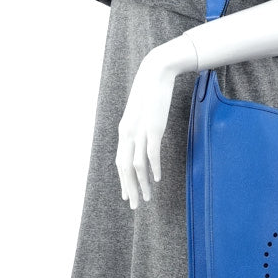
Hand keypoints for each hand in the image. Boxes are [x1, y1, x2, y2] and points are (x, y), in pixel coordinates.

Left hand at [115, 35, 197, 208]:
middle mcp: (127, 133)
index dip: (122, 181)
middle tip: (134, 205)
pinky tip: (157, 179)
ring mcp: (140, 132)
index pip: (120, 162)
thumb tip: (142, 139)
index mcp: (123, 131)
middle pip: (124, 168)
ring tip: (146, 198)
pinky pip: (151, 154)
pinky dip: (153, 169)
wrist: (155, 73)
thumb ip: (139, 127)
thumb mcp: (140, 113)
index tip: (126, 195)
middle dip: (129, 189)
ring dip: (142, 184)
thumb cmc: (150, 92)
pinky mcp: (153, 128)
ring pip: (137, 165)